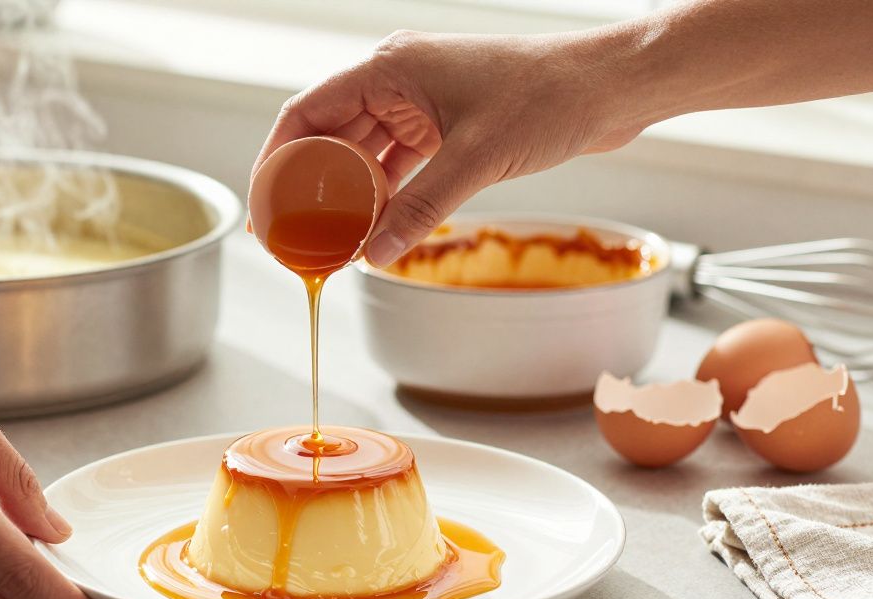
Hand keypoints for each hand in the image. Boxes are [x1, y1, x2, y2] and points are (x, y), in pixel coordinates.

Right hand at [252, 30, 643, 266]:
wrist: (609, 88)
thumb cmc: (549, 98)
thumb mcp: (476, 160)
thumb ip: (420, 209)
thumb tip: (375, 254)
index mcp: (390, 69)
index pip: (307, 114)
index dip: (276, 161)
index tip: (263, 206)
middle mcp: (397, 82)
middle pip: (329, 137)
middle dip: (310, 189)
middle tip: (295, 237)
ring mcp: (421, 103)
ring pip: (363, 155)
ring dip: (349, 198)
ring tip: (332, 242)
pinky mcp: (446, 126)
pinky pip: (398, 164)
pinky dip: (385, 196)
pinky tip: (377, 228)